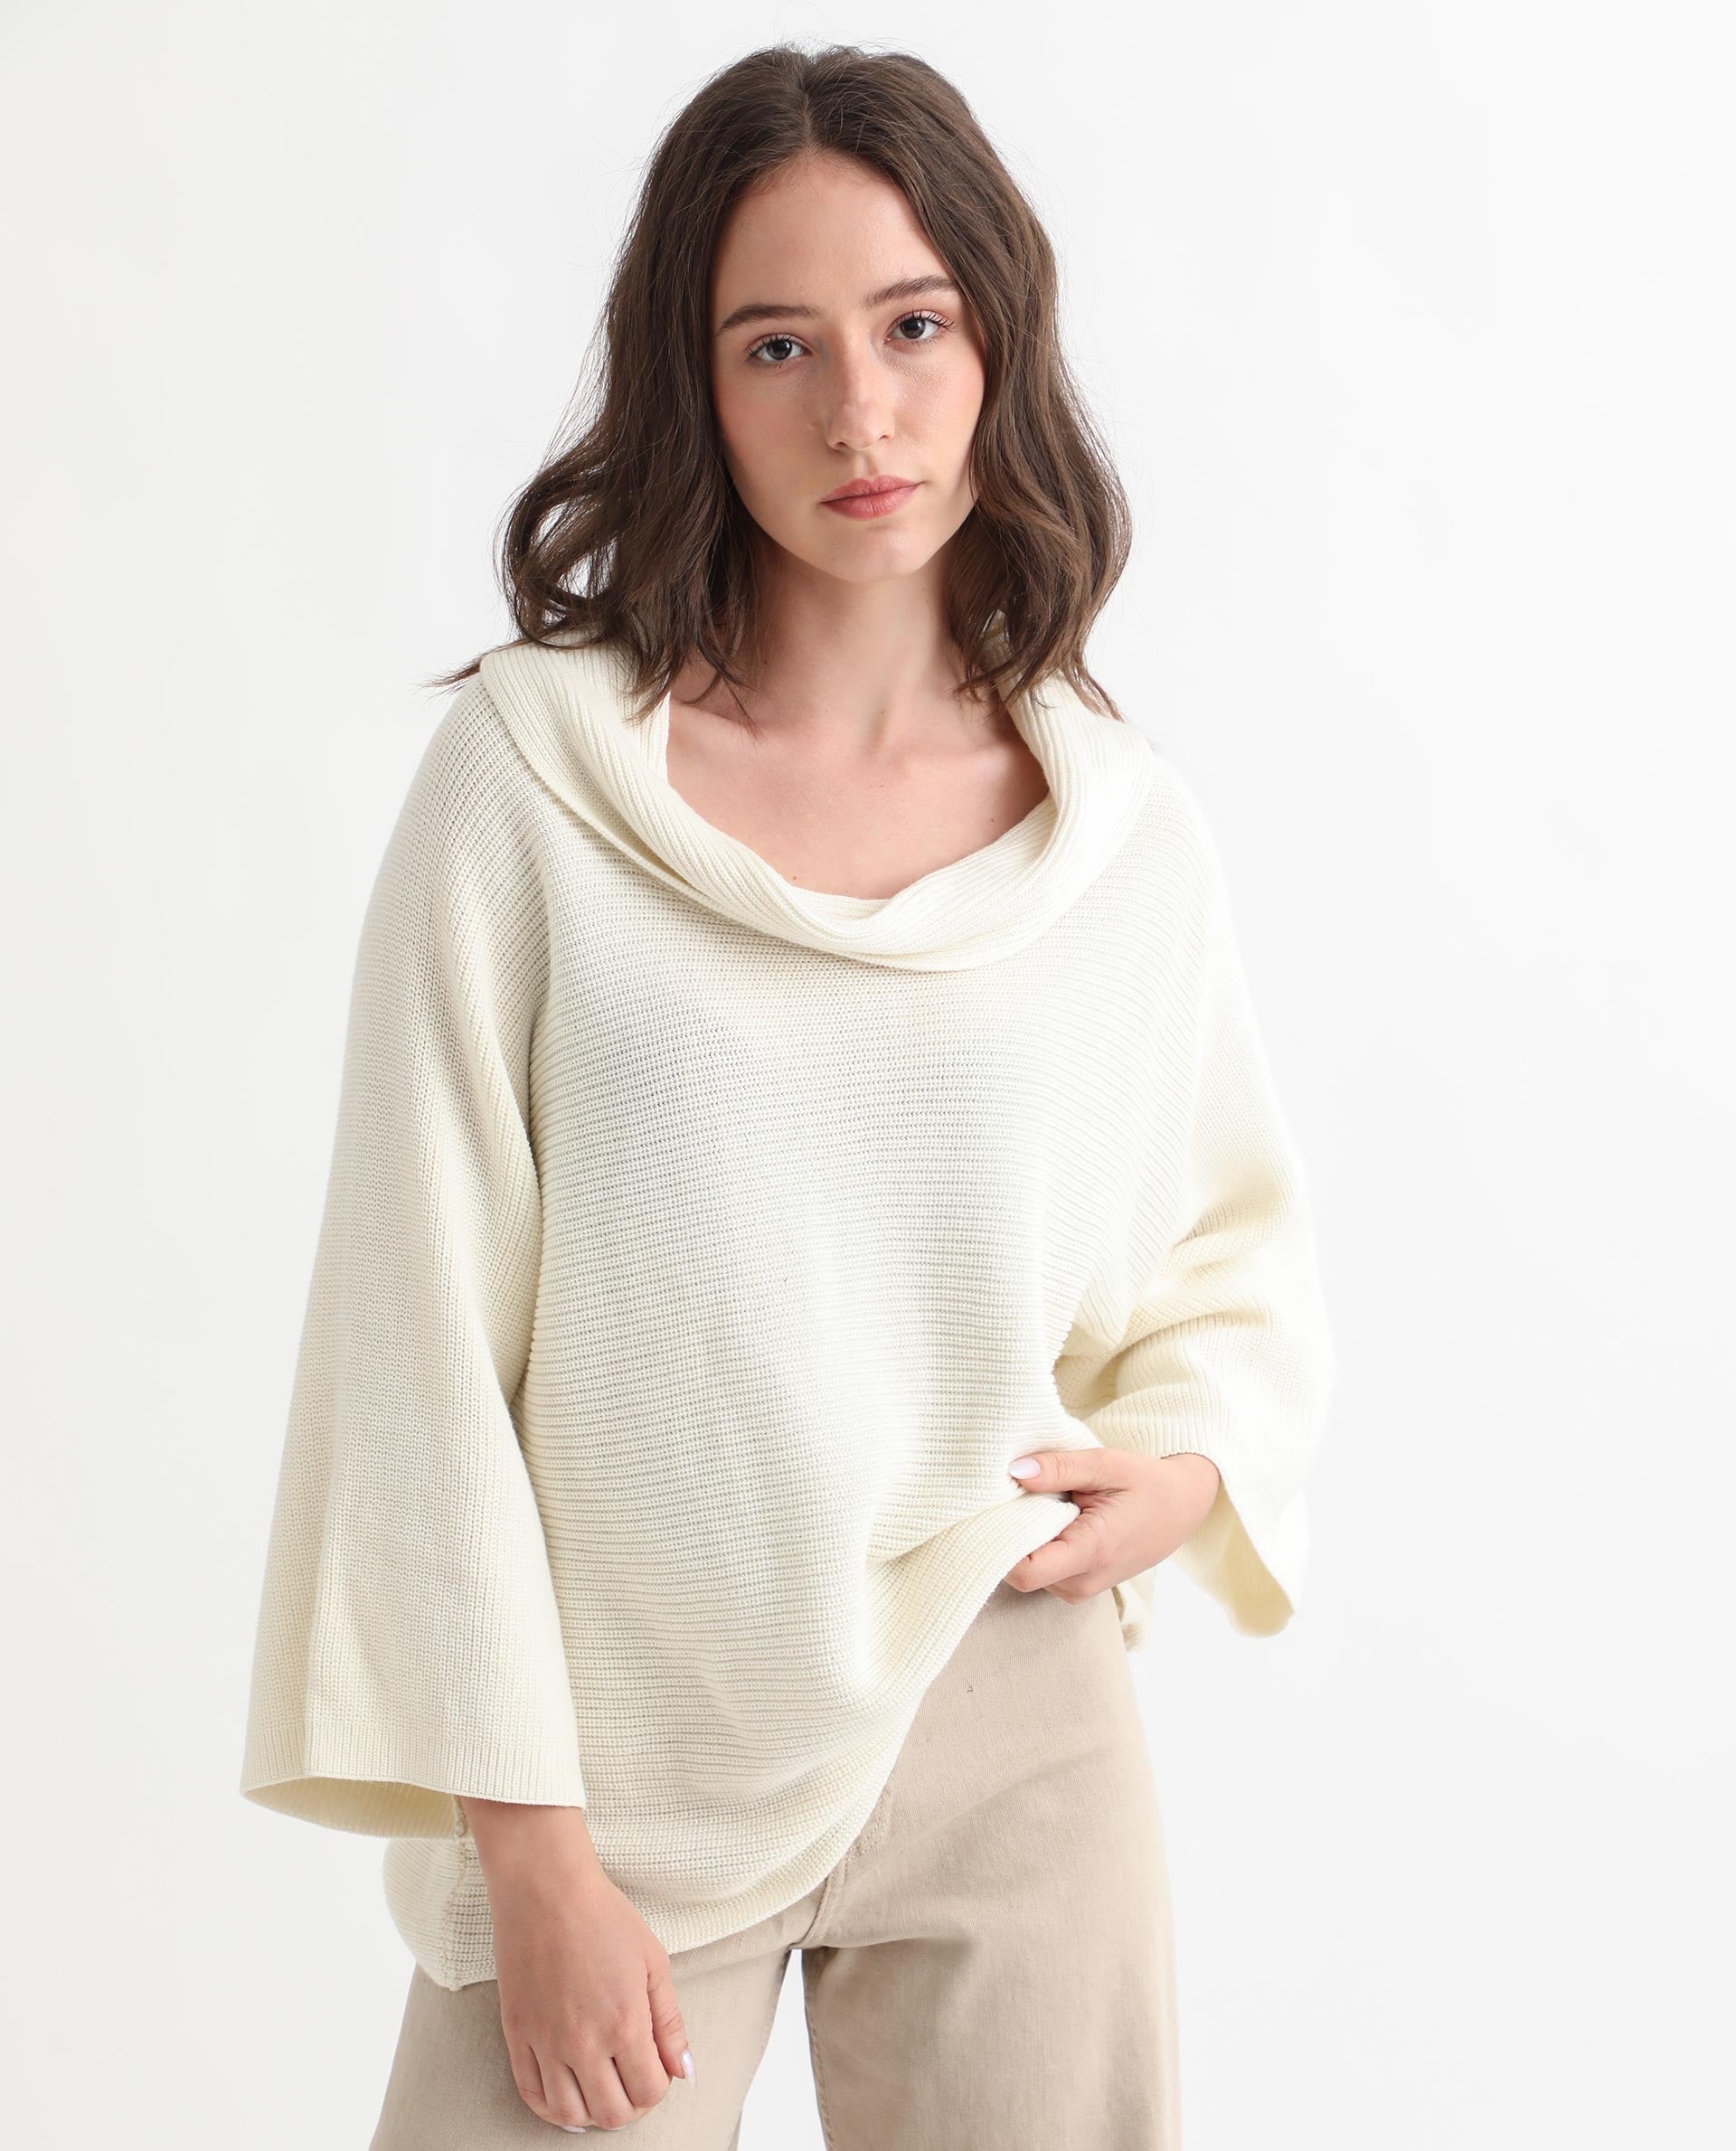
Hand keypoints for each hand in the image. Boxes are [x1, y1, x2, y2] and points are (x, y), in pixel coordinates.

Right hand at [462, 1799, 695, 2131]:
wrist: (546, 1890)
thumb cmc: (605, 1918)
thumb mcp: (653, 1962)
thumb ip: (670, 2023)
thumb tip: (684, 2072)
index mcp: (625, 2023)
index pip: (649, 2092)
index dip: (660, 2087)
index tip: (657, 2069)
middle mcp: (583, 2043)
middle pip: (612, 2112)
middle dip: (631, 2105)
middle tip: (633, 2082)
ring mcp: (545, 2043)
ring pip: (570, 2114)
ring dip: (593, 2112)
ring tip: (603, 2090)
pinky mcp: (517, 2036)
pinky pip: (531, 2096)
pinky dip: (553, 2109)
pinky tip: (569, 2099)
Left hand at [1002, 1447, 1222, 1602]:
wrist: (1182, 1508)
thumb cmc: (1147, 1483)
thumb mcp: (1106, 1464)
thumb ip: (1059, 1468)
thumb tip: (1016, 1471)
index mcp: (1091, 1552)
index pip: (1024, 1571)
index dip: (1000, 1541)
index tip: (996, 1508)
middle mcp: (1083, 1582)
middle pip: (1019, 1570)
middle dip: (1011, 1533)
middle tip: (1021, 1495)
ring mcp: (1080, 1590)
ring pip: (1028, 1571)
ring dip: (1026, 1539)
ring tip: (1047, 1504)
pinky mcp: (1079, 1587)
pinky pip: (1042, 1571)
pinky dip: (1039, 1545)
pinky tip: (1054, 1519)